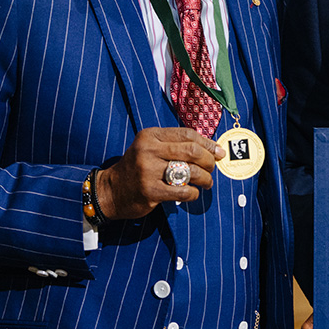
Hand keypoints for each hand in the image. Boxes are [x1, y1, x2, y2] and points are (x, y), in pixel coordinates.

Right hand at [96, 127, 223, 219]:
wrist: (110, 191)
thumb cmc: (139, 168)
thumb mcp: (152, 148)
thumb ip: (178, 145)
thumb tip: (214, 149)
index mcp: (151, 135)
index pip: (187, 134)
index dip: (207, 143)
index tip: (218, 152)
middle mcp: (148, 150)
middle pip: (192, 151)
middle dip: (209, 160)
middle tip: (213, 168)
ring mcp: (148, 171)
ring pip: (190, 171)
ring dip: (205, 178)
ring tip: (207, 182)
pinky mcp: (150, 191)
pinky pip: (183, 191)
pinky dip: (193, 193)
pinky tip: (193, 193)